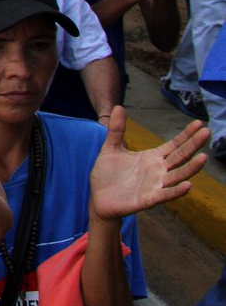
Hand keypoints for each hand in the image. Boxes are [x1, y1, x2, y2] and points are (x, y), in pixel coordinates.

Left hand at [90, 107, 209, 220]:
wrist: (98, 198)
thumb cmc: (107, 174)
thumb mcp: (111, 148)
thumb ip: (117, 130)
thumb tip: (119, 106)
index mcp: (152, 158)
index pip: (175, 145)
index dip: (186, 135)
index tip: (199, 123)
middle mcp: (158, 171)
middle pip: (180, 157)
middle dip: (193, 145)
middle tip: (207, 132)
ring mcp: (155, 185)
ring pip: (177, 175)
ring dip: (191, 168)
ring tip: (204, 157)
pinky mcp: (148, 199)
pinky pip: (165, 194)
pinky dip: (176, 191)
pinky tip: (188, 185)